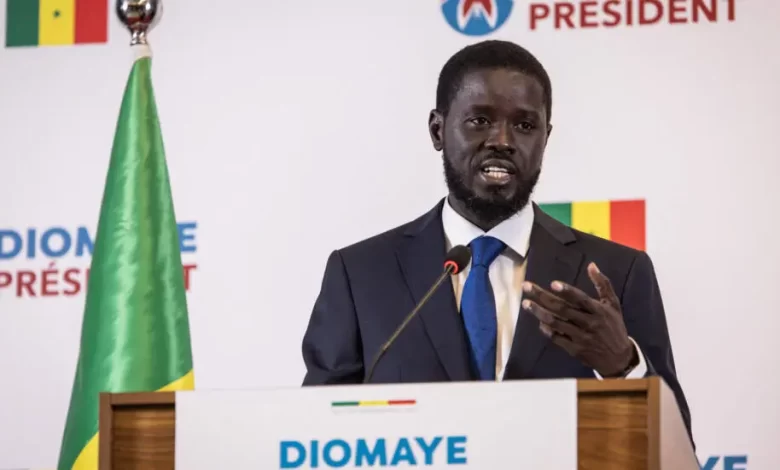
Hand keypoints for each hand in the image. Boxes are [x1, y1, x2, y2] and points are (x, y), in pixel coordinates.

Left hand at [521, 262, 636, 377]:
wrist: (619, 357)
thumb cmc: (614, 326)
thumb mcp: (612, 304)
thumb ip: (602, 284)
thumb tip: (592, 265)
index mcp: (598, 311)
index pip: (581, 299)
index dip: (567, 291)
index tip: (552, 284)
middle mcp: (589, 323)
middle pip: (562, 309)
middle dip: (542, 297)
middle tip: (526, 287)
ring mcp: (580, 337)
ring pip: (556, 323)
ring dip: (539, 313)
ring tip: (525, 303)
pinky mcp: (574, 349)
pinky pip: (556, 338)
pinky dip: (546, 330)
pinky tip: (539, 321)